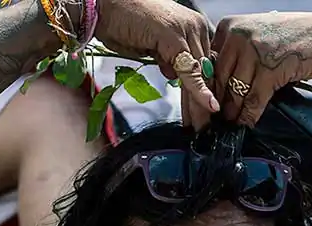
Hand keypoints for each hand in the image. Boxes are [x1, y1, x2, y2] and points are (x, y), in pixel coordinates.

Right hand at [95, 0, 218, 114]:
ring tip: (202, 125)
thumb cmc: (123, 23)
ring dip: (200, 103)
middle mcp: (195, 25)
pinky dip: (197, 90)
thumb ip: (169, 60)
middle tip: (206, 126)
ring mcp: (186, 29)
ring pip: (199, 73)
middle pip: (205, 71)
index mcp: (193, 26)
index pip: (204, 65)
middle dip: (203, 102)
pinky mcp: (174, 37)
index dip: (204, 92)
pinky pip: (189, 70)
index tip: (206, 114)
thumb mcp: (154, 47)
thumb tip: (176, 76)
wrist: (103, 6)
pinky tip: (208, 106)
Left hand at [210, 12, 311, 126]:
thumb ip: (237, 54)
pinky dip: (249, 115)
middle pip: (220, 79)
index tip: (207, 104)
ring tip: (232, 124)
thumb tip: (219, 86)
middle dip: (219, 103)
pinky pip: (254, 100)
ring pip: (236, 92)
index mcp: (230, 26)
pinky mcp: (270, 69)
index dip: (208, 87)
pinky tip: (248, 123)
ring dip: (234, 113)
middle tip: (216, 120)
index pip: (210, 63)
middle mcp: (239, 36)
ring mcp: (254, 52)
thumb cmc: (293, 38)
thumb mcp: (258, 37)